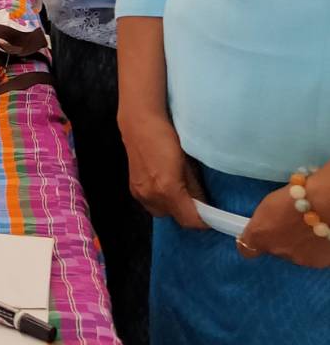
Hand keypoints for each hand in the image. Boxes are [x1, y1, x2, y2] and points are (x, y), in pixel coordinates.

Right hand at [118, 109, 206, 227]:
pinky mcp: (133, 189)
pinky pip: (152, 204)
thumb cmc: (167, 137)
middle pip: (176, 219)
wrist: (139, 123)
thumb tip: (203, 203)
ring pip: (163, 212)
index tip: (211, 214)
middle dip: (188, 213)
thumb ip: (195, 187)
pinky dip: (161, 200)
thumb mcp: (188, 162)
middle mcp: (151, 196)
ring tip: (180, 190)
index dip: (203, 221)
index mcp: (167, 189)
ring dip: (174, 207)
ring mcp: (139, 194)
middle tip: (197, 198)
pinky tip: (164, 185)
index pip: (190, 221)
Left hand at [239, 185, 329, 266]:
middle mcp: (277, 251)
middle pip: (274, 248)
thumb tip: (266, 228)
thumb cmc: (295, 195)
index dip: (252, 243)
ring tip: (310, 229)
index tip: (257, 236)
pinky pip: (313, 255)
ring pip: (295, 253)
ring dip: (299, 244)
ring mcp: (299, 259)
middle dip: (280, 239)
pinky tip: (322, 234)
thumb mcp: (269, 204)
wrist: (326, 203)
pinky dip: (316, 247)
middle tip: (292, 225)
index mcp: (259, 235)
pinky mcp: (319, 262)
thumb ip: (264, 221)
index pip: (246, 249)